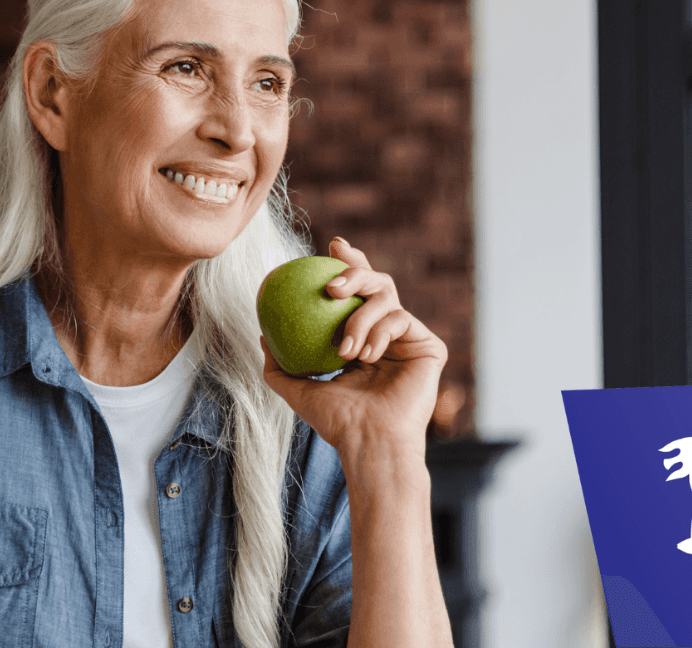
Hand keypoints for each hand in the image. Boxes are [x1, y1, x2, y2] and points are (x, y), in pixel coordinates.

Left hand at [261, 237, 447, 457]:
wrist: (370, 443)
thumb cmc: (337, 423)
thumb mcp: (298, 390)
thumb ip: (279, 365)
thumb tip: (262, 334)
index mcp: (364, 338)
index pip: (357, 293)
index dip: (349, 264)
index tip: (330, 247)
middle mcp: (389, 334)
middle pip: (376, 283)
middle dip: (355, 273)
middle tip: (331, 286)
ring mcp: (411, 340)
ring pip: (387, 298)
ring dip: (360, 319)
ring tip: (346, 350)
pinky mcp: (429, 347)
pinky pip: (401, 320)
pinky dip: (379, 334)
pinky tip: (367, 356)